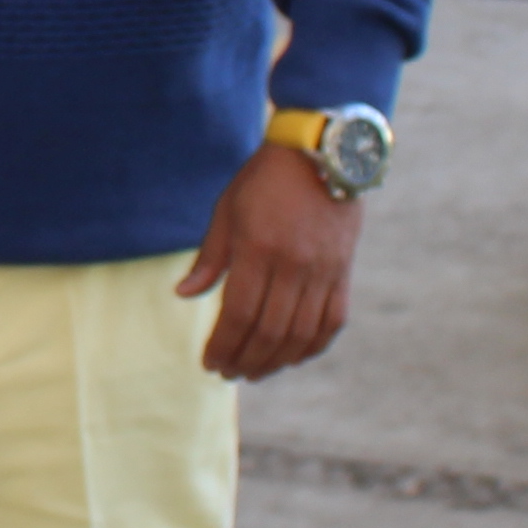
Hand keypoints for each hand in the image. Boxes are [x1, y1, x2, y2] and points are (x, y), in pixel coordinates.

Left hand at [175, 146, 360, 380]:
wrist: (321, 154)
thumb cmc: (263, 181)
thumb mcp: (227, 211)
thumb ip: (210, 258)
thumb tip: (184, 295)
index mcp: (259, 249)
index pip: (239, 314)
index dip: (223, 344)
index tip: (210, 363)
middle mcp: (294, 265)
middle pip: (270, 331)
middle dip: (246, 360)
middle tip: (228, 373)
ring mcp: (323, 271)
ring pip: (301, 333)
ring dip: (277, 361)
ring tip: (255, 372)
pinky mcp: (343, 271)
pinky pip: (332, 321)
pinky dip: (313, 346)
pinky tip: (293, 357)